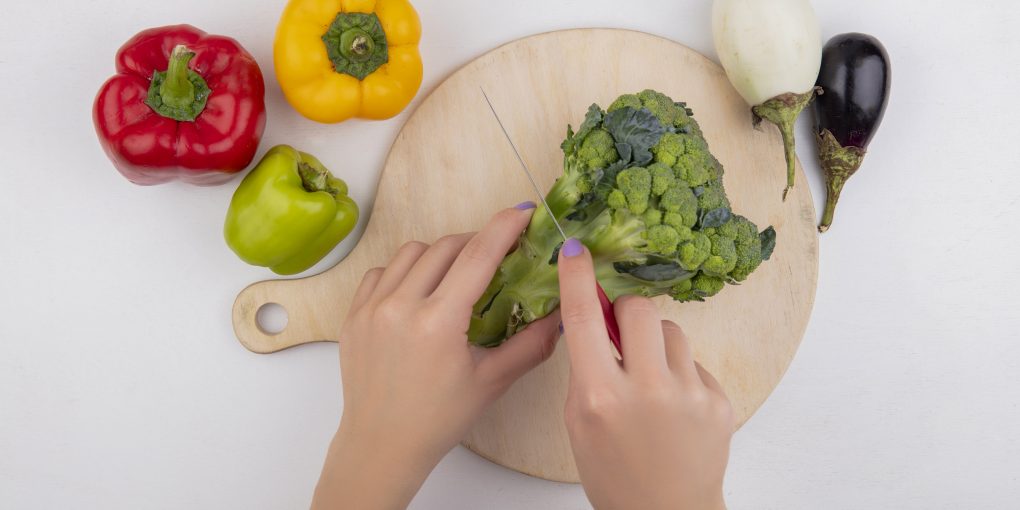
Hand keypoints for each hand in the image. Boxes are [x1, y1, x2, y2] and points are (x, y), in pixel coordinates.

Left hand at [312, 204, 560, 509]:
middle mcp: (400, 307)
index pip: (477, 256)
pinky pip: (382, 272)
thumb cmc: (438, 419)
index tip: (522, 211)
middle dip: (475, 242)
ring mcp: (371, 308)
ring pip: (411, 252)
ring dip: (439, 253)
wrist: (381, 445)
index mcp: (438, 322)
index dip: (503, 227)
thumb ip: (531, 344)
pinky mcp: (354, 314)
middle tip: (495, 253)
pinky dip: (405, 271)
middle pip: (445, 247)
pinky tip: (420, 290)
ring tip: (456, 273)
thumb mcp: (492, 382)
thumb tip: (563, 314)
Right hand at [557, 238, 734, 509]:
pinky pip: (694, 362)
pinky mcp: (719, 401)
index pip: (583, 317)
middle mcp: (647, 390)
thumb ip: (585, 369)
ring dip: (656, 344)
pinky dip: (679, 374)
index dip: (577, 276)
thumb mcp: (580, 421)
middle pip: (639, 309)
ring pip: (671, 331)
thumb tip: (595, 319)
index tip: (575, 250)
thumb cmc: (613, 474)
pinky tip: (673, 407)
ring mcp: (689, 394)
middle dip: (625, 313)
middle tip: (620, 336)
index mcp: (601, 396)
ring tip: (650, 382)